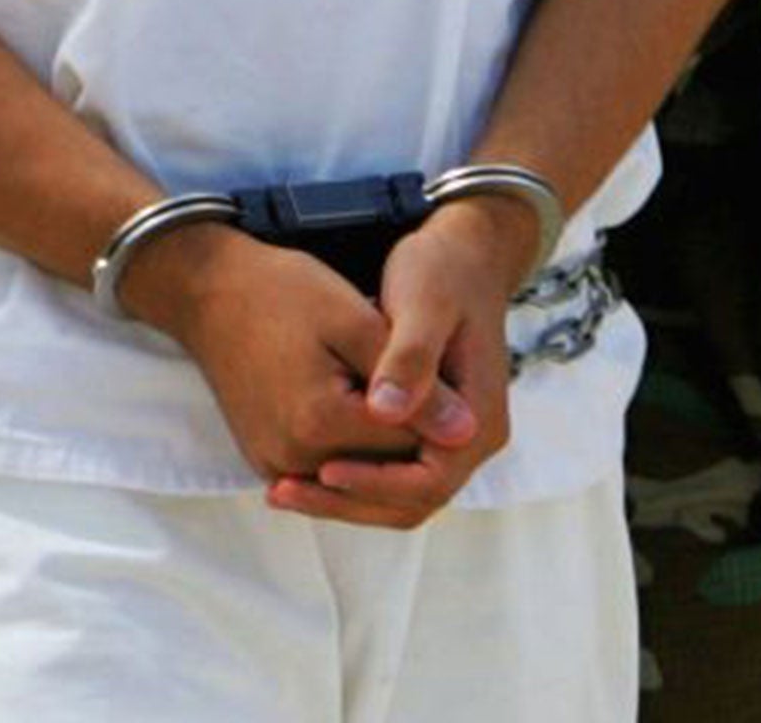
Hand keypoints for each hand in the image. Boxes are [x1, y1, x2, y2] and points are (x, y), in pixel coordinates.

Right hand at [148, 233, 474, 487]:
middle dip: (411, 423)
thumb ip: (413, 379)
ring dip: (382, 437)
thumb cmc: (281, 293)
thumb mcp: (355, 320)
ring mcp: (275, 464)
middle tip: (413, 367)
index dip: (436, 404)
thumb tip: (468, 432)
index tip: (439, 362)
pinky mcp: (265, 460)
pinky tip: (357, 399)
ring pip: (360, 468)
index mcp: (320, 422)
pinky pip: (327, 467)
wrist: (210, 292)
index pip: (414, 442)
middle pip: (387, 464)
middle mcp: (293, 458)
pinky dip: (352, 444)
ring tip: (380, 379)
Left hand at [268, 200, 521, 529]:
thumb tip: (387, 411)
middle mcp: (469, 438)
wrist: (459, 256)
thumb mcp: (424, 305)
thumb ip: (410, 358)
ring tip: (281, 488)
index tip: (324, 470)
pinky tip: (300, 466)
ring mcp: (447, 438)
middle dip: (347, 503)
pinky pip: (387, 473)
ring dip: (342, 498)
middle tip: (284, 492)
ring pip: (396, 496)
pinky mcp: (422, 430)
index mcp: (479, 418)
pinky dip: (347, 478)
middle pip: (410, 502)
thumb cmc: (442, 273)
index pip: (430, 480)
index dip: (374, 482)